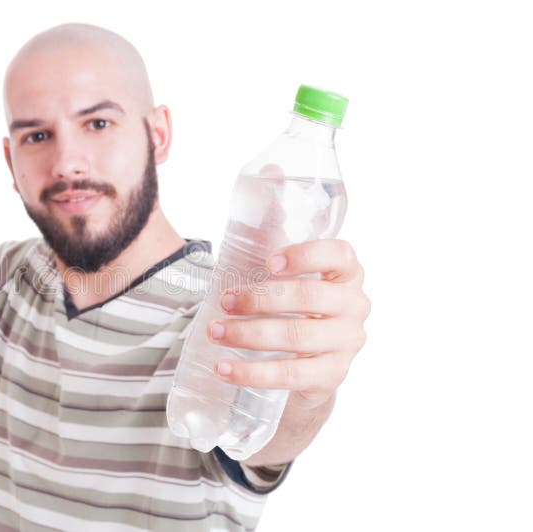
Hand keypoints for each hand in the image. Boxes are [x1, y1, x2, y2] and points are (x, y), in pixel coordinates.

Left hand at [207, 239, 370, 410]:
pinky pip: (291, 375)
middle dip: (259, 298)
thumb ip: (278, 235)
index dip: (306, 255)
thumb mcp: (292, 274)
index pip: (340, 255)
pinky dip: (252, 373)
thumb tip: (263, 182)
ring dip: (249, 334)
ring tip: (215, 332)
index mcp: (347, 273)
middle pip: (309, 298)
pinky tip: (225, 369)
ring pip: (296, 336)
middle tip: (224, 301)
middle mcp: (354, 306)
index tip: (268, 262)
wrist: (310, 364)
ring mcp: (347, 343)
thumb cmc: (294, 307)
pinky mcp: (331, 376)